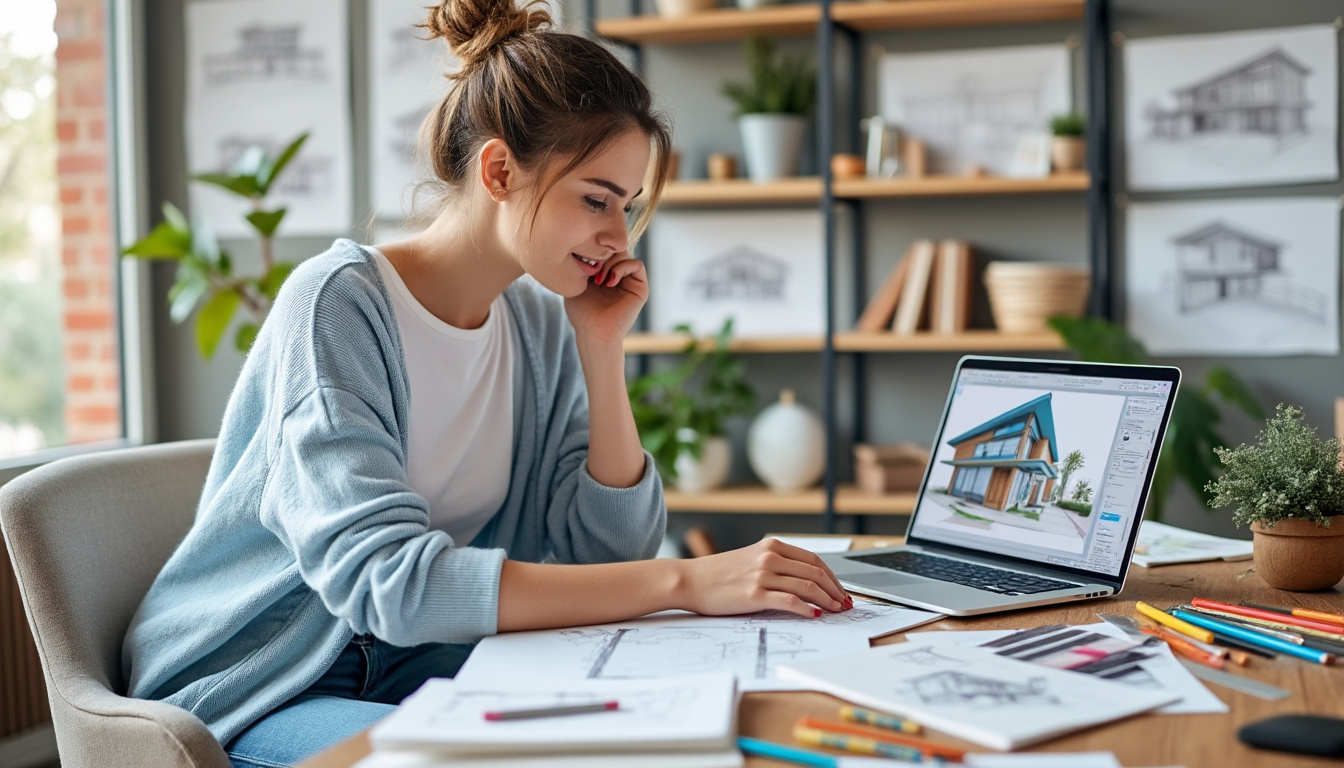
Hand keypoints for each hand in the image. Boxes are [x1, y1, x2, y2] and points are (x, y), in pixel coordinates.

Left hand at [563, 255, 647, 349]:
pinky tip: (609, 281)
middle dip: (603, 254)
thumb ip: (582, 264)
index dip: (595, 249)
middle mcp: (620, 277)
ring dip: (611, 262)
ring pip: (626, 254)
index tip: (583, 260)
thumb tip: (587, 247)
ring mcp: (631, 282)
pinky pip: (637, 265)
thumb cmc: (582, 313)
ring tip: (599, 279)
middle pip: (616, 248)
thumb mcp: (576, 283)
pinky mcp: (640, 289)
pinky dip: (622, 267)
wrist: (593, 332)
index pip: (605, 249)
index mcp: (606, 274)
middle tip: (591, 269)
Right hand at [676, 539, 853, 618]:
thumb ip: (777, 565)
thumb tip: (807, 583)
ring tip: (835, 612)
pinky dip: (807, 609)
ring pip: (808, 588)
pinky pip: (790, 602)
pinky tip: (814, 616)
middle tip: (845, 605)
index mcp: (772, 546)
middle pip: (816, 574)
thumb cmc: (719, 574)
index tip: (841, 591)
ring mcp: (762, 575)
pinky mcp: (755, 594)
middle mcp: (770, 557)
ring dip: (827, 601)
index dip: (833, 577)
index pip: (815, 560)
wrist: (690, 580)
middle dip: (836, 591)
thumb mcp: (751, 559)